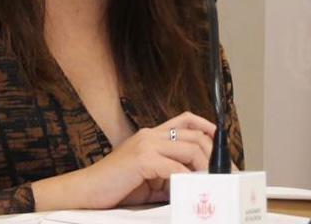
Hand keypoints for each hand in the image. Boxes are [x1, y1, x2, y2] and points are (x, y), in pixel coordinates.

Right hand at [78, 111, 215, 208]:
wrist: (87, 190)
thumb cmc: (116, 187)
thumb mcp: (149, 179)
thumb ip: (169, 175)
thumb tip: (196, 182)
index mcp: (151, 135)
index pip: (185, 119)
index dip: (207, 127)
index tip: (222, 143)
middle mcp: (150, 134)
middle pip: (194, 134)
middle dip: (213, 154)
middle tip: (223, 173)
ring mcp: (146, 144)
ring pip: (189, 148)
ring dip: (204, 167)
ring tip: (210, 183)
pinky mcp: (141, 159)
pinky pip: (174, 167)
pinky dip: (187, 179)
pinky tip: (190, 188)